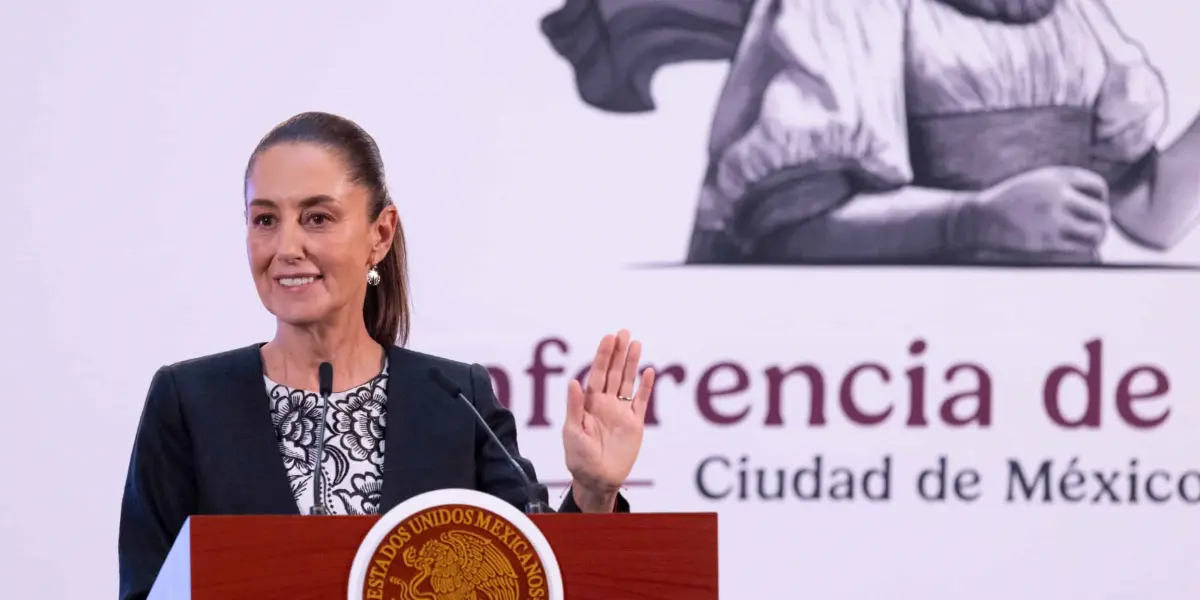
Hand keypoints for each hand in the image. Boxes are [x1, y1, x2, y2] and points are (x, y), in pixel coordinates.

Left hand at [562, 329, 654, 510]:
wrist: (597, 479)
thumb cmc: (579, 457)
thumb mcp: (572, 432)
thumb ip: (575, 406)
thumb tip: (573, 381)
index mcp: (589, 403)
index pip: (597, 374)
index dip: (603, 356)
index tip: (609, 338)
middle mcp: (606, 403)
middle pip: (614, 372)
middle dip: (619, 352)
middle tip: (624, 332)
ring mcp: (621, 412)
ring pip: (628, 382)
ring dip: (632, 363)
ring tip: (636, 343)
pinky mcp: (635, 424)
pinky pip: (641, 402)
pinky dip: (646, 387)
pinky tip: (649, 371)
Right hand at [951, 166, 1110, 253]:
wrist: (980, 217)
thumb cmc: (1009, 201)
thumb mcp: (1037, 181)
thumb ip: (1065, 186)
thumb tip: (1097, 203)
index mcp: (1058, 176)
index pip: (1098, 187)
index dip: (1100, 200)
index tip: (1091, 208)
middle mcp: (1059, 195)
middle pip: (1101, 212)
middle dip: (1101, 222)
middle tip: (1095, 229)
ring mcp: (1053, 218)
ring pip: (1095, 232)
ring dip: (1096, 238)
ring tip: (1090, 241)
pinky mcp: (1047, 240)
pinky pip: (1080, 248)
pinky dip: (1084, 250)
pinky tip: (1078, 250)